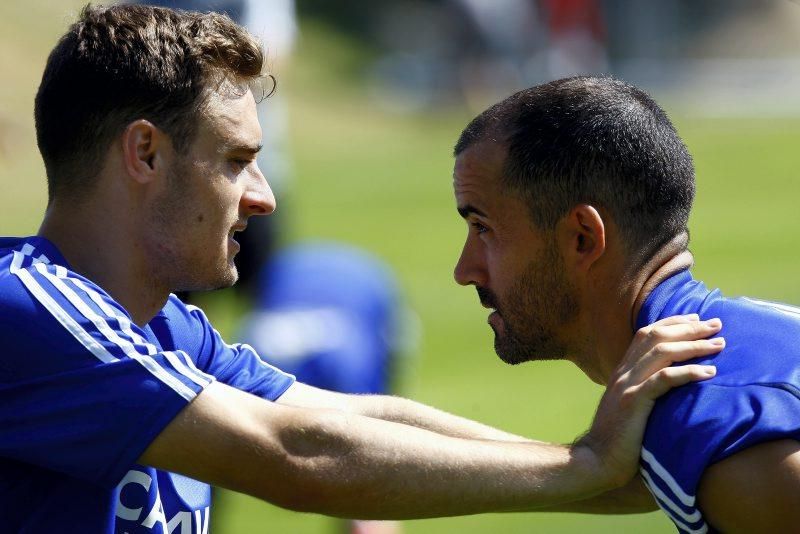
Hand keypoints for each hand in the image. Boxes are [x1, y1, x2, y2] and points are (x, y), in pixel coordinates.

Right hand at [576, 314, 723, 488]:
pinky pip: (663, 379)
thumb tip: (670, 385)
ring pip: (661, 352)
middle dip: (688, 327)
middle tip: (716, 324)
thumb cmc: (618, 439)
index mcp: (622, 371)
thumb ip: (644, 390)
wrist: (597, 460)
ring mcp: (627, 385)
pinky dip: (687, 372)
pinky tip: (709, 372)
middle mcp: (624, 372)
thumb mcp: (630, 407)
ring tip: (718, 345)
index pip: (646, 334)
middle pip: (656, 336)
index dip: (672, 322)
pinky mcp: (634, 402)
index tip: (696, 318)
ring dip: (693, 345)